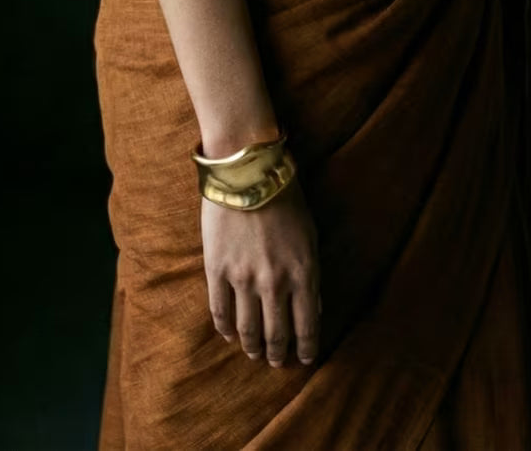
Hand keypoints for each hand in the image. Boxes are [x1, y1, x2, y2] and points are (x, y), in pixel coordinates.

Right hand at [201, 174, 320, 367]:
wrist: (248, 170)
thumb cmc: (285, 197)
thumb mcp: (310, 235)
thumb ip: (311, 273)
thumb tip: (313, 306)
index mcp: (303, 273)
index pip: (307, 326)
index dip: (306, 348)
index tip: (305, 358)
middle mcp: (274, 283)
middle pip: (276, 333)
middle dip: (278, 352)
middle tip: (276, 361)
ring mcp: (243, 279)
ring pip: (248, 328)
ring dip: (252, 346)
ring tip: (254, 353)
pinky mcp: (217, 270)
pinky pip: (219, 311)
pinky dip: (225, 329)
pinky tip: (229, 335)